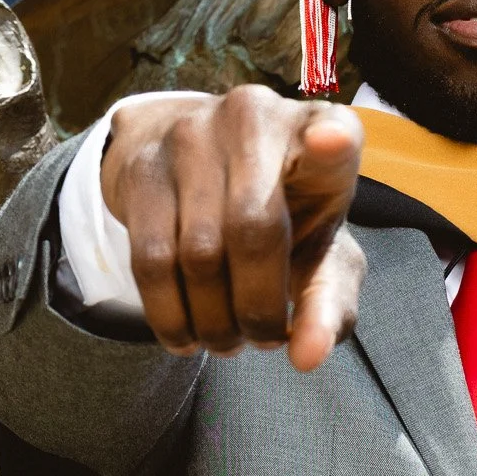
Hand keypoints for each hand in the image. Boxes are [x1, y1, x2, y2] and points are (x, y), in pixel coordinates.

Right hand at [99, 87, 364, 368]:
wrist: (199, 165)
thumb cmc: (283, 215)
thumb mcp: (319, 251)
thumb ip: (327, 304)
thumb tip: (308, 357)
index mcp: (319, 132)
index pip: (333, 133)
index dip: (332, 141)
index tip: (331, 142)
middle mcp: (254, 118)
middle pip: (254, 229)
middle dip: (257, 308)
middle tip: (262, 339)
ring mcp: (192, 134)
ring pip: (197, 253)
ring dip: (213, 321)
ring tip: (227, 341)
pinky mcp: (142, 165)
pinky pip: (150, 259)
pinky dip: (169, 315)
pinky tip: (185, 337)